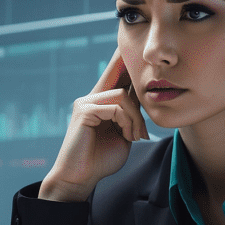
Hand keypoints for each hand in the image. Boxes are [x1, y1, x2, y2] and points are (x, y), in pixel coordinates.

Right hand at [39, 47, 148, 201]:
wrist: (80, 179)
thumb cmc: (101, 160)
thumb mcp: (124, 136)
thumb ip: (131, 118)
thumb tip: (145, 102)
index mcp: (101, 103)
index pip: (115, 75)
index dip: (124, 60)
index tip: (133, 46)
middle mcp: (91, 97)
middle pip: (122, 80)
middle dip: (138, 90)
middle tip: (142, 118)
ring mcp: (86, 102)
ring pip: (123, 96)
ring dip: (135, 118)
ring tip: (136, 136)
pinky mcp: (84, 110)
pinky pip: (116, 107)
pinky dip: (127, 121)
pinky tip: (128, 136)